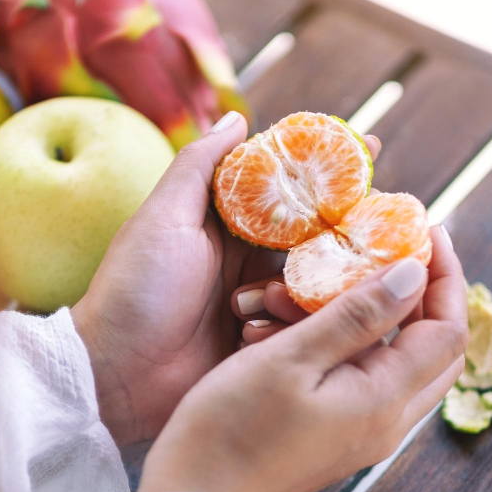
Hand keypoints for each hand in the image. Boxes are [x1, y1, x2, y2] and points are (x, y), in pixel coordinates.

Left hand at [72, 112, 381, 446]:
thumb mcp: (162, 219)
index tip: (371, 142)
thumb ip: (200, 167)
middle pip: (318, 235)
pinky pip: (306, 328)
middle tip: (375, 228)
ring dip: (306, 288)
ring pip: (319, 283)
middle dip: (344, 231)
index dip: (328, 166)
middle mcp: (253, 261)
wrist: (115, 375)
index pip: (290, 188)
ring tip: (264, 301)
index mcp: (230, 226)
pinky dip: (294, 326)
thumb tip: (236, 115)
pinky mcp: (269, 346)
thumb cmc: (133, 290)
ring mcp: (264, 305)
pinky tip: (264, 332)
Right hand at [135, 227, 467, 491]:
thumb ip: (357, 315)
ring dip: (379, 315)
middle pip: (437, 348)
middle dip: (425, 292)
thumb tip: (413, 274)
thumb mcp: (291, 357)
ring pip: (402, 361)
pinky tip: (310, 320)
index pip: (447, 330)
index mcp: (384, 402)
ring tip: (326, 284)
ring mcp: (366, 433)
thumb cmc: (232, 427)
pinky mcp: (341, 435)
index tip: (427, 231)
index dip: (445, 276)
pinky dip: (354, 341)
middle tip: (397, 248)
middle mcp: (387, 422)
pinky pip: (370, 377)